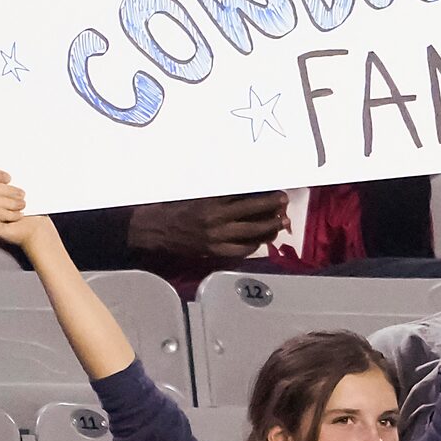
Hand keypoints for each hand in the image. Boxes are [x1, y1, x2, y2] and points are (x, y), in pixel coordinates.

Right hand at [0, 167, 59, 259]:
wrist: (37, 228)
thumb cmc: (31, 209)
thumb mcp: (23, 188)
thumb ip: (14, 177)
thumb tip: (14, 170)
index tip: (10, 178)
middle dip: (6, 190)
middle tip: (21, 195)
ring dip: (10, 203)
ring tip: (21, 206)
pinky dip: (9, 214)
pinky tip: (18, 216)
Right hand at [124, 193, 289, 261]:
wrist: (156, 229)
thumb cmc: (175, 206)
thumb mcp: (196, 192)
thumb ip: (218, 192)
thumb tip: (243, 188)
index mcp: (211, 200)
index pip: (244, 195)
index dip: (262, 193)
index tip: (275, 190)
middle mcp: (216, 218)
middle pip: (252, 212)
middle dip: (271, 208)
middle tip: (284, 203)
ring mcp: (216, 237)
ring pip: (250, 233)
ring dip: (268, 228)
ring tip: (280, 223)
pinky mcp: (214, 251)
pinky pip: (240, 250)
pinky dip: (253, 245)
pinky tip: (260, 240)